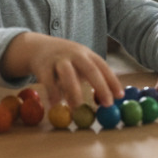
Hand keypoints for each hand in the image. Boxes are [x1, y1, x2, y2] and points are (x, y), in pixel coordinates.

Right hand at [3, 32, 124, 108]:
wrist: (38, 47)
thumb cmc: (65, 61)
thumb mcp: (81, 64)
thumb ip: (93, 79)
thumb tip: (108, 102)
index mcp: (87, 54)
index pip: (103, 67)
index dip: (112, 81)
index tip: (120, 97)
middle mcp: (75, 54)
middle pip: (90, 69)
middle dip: (101, 87)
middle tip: (107, 104)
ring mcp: (58, 59)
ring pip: (68, 75)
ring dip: (75, 93)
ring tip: (78, 110)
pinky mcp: (43, 66)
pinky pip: (49, 82)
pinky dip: (53, 94)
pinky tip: (56, 105)